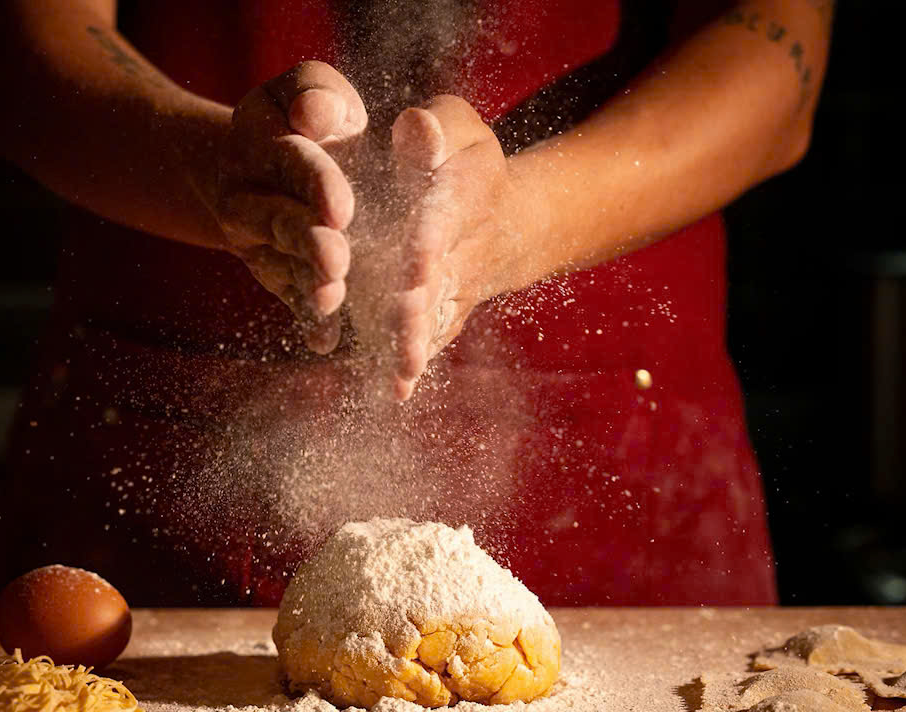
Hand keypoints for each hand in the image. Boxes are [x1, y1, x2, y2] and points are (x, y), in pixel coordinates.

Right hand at [211, 61, 366, 352]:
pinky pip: (290, 300)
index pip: (292, 161)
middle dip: (309, 243)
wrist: (257, 164)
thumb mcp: (308, 91)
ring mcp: (260, 243)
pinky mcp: (276, 275)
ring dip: (308, 286)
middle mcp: (251, 197)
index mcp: (263, 144)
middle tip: (336, 261)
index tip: (341, 206)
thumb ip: (316, 93)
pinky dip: (308, 322)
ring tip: (332, 300)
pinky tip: (326, 342)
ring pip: (284, 266)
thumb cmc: (305, 118)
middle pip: (283, 221)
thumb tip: (317, 115)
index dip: (315, 183)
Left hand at [349, 95, 522, 398]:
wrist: (505, 217)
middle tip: (403, 316)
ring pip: (437, 316)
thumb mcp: (455, 127)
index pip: (445, 215)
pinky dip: (417, 364)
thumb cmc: (462, 162)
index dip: (432, 237)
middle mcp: (462, 248)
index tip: (416, 259)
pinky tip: (399, 391)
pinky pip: (433, 340)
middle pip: (442, 275)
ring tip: (403, 366)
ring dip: (419, 339)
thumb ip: (433, 127)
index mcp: (463, 195)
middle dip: (423, 297)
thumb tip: (413, 128)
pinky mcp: (443, 315)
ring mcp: (455, 288)